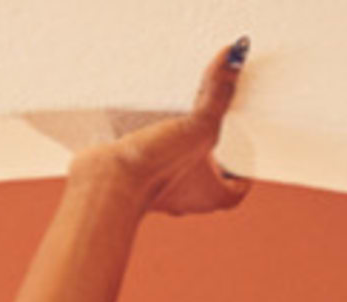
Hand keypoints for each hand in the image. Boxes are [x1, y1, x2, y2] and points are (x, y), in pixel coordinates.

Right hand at [79, 40, 253, 217]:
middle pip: (208, 174)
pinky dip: (154, 147)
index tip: (242, 142)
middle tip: (213, 121)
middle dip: (211, 150)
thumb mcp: (199, 124)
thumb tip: (234, 56)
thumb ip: (218, 92)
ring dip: (181, 147)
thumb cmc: (155, 167)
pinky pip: (152, 164)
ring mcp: (159, 194)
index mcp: (212, 196)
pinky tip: (150, 126)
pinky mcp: (135, 183)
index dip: (242, 164)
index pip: (237, 185)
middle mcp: (187, 200)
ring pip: (180, 169)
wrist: (105, 182)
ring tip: (181, 117)